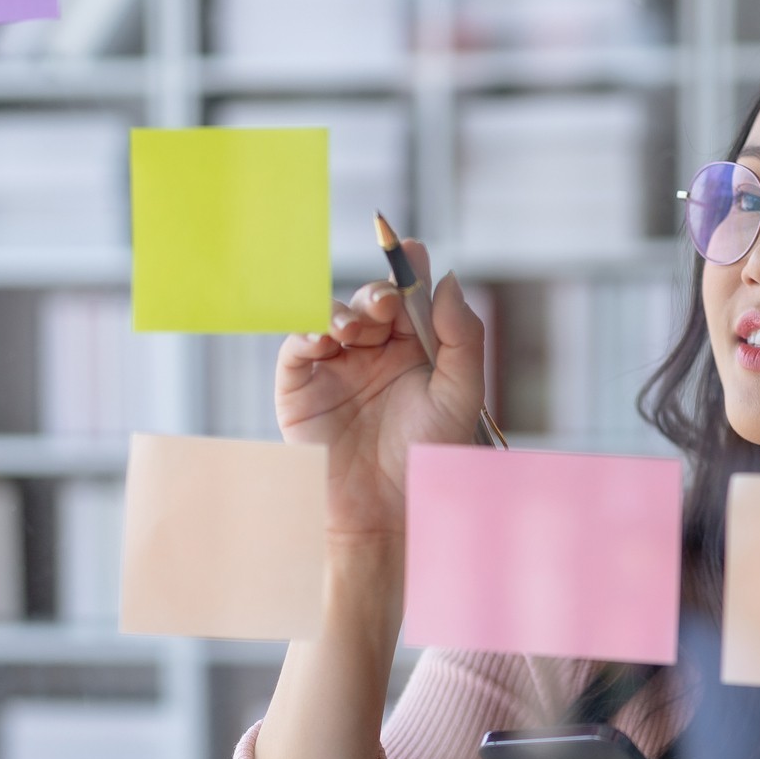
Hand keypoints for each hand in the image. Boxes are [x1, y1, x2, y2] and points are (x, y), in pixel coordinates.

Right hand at [274, 240, 485, 548]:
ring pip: (334, 316)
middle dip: (380, 293)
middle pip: (372, 302)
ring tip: (357, 328)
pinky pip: (297, 344)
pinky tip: (326, 338)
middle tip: (389, 302)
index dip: (408, 270)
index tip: (412, 248)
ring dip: (345, 311)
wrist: (384, 510)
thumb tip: (447, 280)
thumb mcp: (460, 394)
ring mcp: (335, 367)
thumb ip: (462, 336)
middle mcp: (374, 355)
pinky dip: (308, 330)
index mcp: (413, 353)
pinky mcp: (300, 386)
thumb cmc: (426, 457)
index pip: (410, 300)